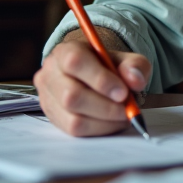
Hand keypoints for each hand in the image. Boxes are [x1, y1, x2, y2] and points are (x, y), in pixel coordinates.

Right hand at [34, 34, 150, 136]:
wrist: (94, 76)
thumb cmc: (108, 67)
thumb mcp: (126, 60)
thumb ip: (135, 66)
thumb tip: (135, 80)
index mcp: (65, 51)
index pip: (75, 62)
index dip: (100, 79)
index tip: (123, 93)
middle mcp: (50, 73)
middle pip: (72, 96)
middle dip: (105, 107)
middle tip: (127, 110)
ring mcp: (47, 97)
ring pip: (73, 119)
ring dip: (104, 122)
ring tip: (122, 116)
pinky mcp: (52, 117)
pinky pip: (74, 131)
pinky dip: (99, 130)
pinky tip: (111, 122)